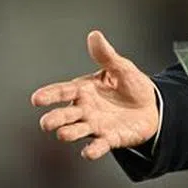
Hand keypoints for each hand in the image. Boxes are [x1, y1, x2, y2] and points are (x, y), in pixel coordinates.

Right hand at [31, 30, 159, 160]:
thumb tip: (94, 35)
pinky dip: (93, 149)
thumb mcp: (121, 68)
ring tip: (64, 134)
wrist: (151, 106)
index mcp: (84, 90)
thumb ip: (106, 55)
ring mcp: (95, 125)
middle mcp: (85, 110)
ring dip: (70, 133)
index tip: (36, 99)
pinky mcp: (109, 138)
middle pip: (64, 115)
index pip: (63, 91)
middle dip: (55, 119)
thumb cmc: (131, 86)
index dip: (49, 95)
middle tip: (47, 122)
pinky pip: (99, 145)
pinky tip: (88, 152)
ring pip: (77, 131)